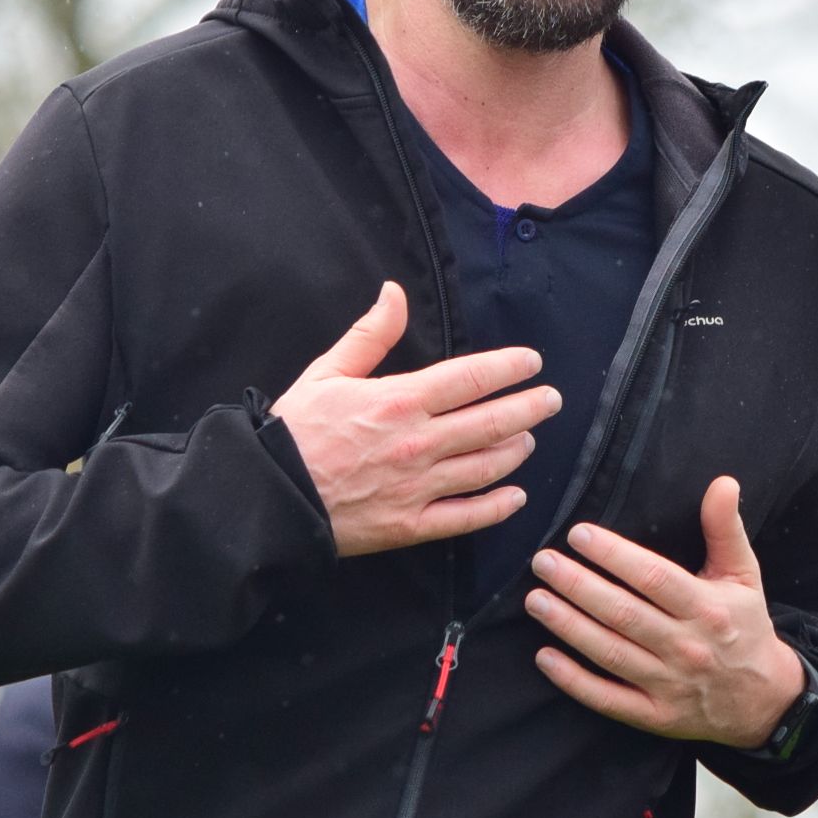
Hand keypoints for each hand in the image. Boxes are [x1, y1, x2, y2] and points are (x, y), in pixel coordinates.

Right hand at [272, 282, 560, 556]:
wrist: (266, 496)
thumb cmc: (293, 431)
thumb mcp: (327, 372)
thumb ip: (370, 335)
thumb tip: (394, 292)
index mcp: (400, 400)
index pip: (471, 377)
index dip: (509, 367)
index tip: (532, 362)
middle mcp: (418, 442)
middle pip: (492, 422)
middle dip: (529, 408)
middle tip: (551, 399)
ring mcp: (418, 487)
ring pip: (486, 467)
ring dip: (516, 451)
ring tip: (530, 439)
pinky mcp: (410, 525)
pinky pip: (466, 517)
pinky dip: (497, 507)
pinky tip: (516, 497)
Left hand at [526, 477, 803, 749]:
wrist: (765, 701)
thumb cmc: (745, 627)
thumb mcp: (744, 576)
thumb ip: (726, 529)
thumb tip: (723, 482)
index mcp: (707, 608)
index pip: (654, 578)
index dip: (615, 556)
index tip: (578, 534)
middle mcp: (687, 647)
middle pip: (624, 614)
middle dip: (579, 586)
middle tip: (543, 563)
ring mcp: (669, 685)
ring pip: (610, 653)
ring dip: (569, 627)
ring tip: (536, 600)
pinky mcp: (655, 715)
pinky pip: (608, 699)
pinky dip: (574, 681)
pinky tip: (544, 657)